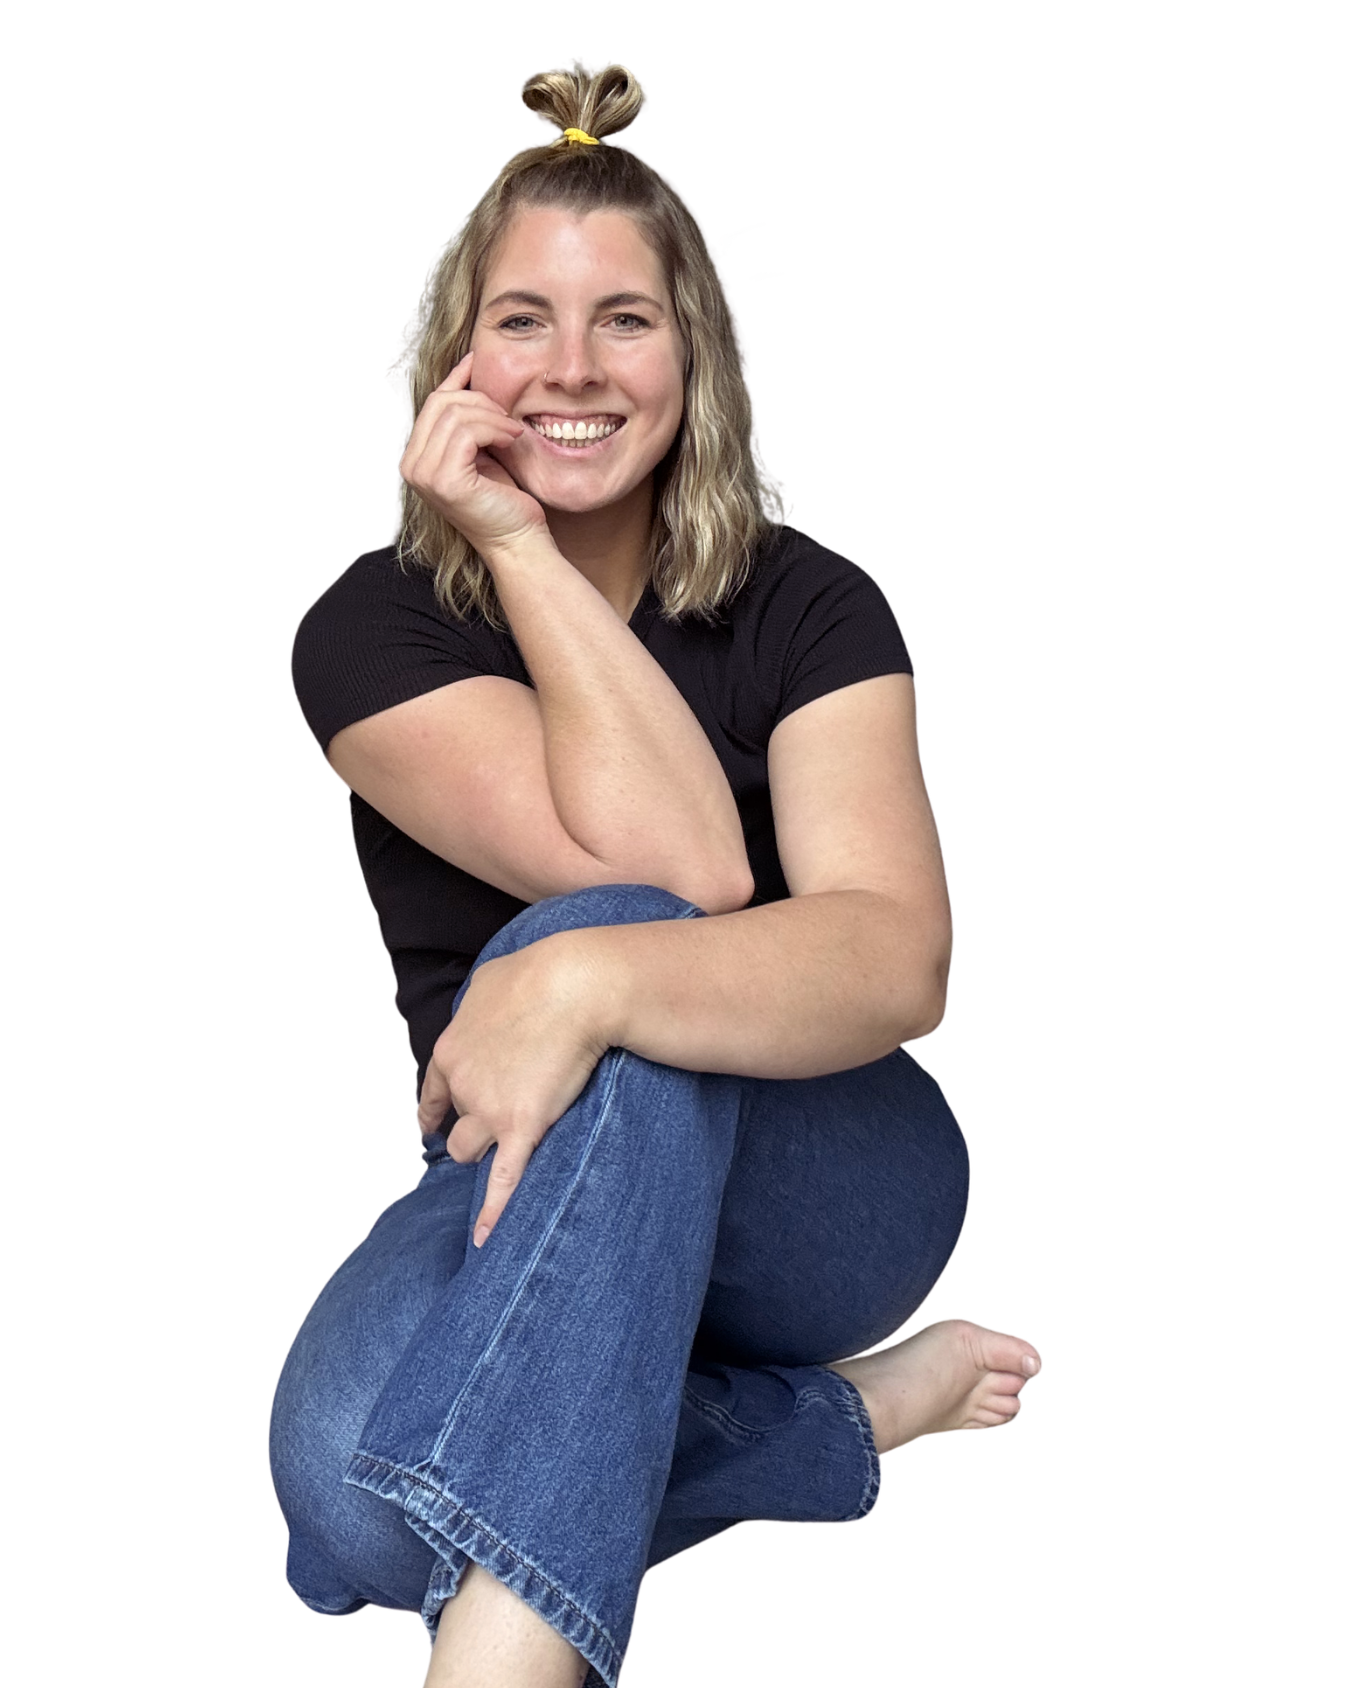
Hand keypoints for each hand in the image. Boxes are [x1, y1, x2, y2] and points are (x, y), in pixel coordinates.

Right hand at [400, 351, 547, 555]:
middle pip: (441, 403)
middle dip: (480, 401)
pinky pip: (467, 432)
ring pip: (456, 415)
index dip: (458, 380)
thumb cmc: (503, 499)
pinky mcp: (444, 480)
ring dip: (493, 417)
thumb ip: (467, 416)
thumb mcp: (481, 447)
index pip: (433, 402)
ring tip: (514, 433)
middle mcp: (412, 467)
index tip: (479, 364)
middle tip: (508, 418)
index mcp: (416, 458)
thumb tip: (467, 365)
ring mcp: (424, 475)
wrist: (518, 540)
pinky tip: (512, 440)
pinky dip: (495, 429)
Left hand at [418, 932, 613, 1247]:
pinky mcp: (521, 1127)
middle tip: (496, 1136)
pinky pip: (502, 1180)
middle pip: (453, 1127)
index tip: (435, 1125)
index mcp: (452, 1048)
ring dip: (486, 1154)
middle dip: (471, 1133)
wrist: (577, 985)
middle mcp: (461, 1082)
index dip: (437, 1112)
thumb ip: (482, 1003)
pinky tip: (486, 1240)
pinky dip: (492, 1213)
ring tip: (510, 1159)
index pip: (434, 1091)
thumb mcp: (495, 978)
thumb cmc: (545, 972)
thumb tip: (485, 1007)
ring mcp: (488, 1108)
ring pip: (471, 1150)